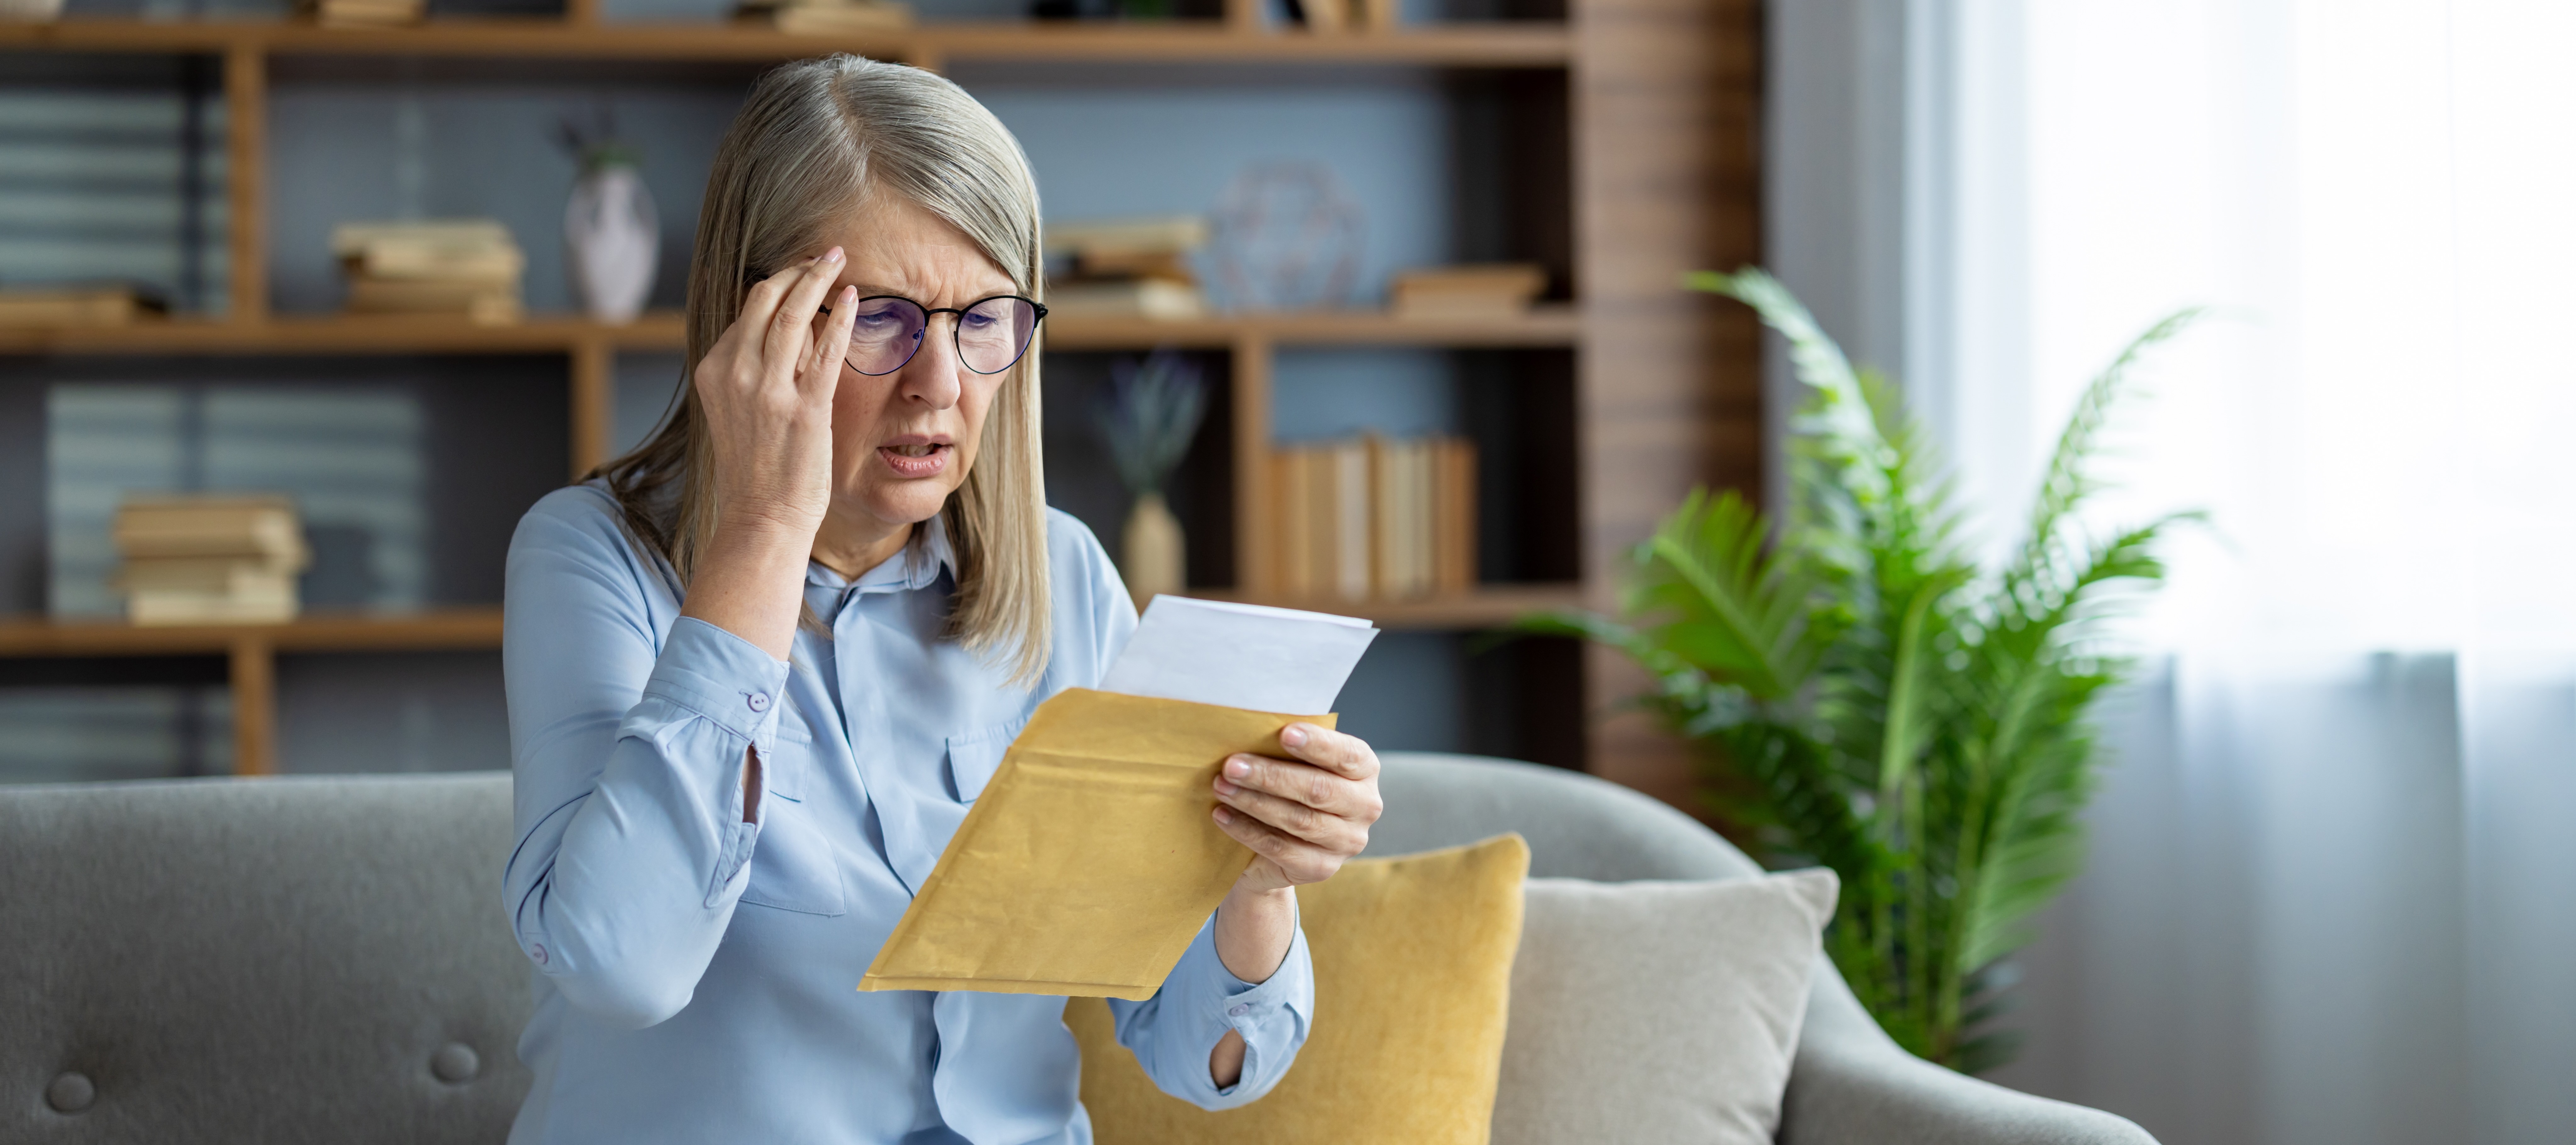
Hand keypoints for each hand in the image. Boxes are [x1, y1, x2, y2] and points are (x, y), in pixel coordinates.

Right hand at [690, 249, 857, 538]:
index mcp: (714, 370)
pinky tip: (854, 298)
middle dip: (797, 269)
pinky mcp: (804, 408)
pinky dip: (840, 317)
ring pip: (793, 315)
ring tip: (837, 259)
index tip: (800, 270)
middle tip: (823, 254)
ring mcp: (768, 390)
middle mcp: (735, 374)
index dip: (778, 284)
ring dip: (818, 279)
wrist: (762, 516)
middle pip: (766, 300)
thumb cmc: (756, 465)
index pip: (748, 310)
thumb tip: (783, 331)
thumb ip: (751, 369)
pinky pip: (825, 349)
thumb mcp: (737, 408)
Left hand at [1211, 723, 1383, 893]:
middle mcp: (1365, 806)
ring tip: (1221, 787)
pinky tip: (1222, 815)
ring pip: (1299, 820)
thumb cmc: (1287, 787)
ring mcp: (1348, 841)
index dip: (1317, 744)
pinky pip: (1281, 848)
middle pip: (1318, 789)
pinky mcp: (1323, 868)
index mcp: (1364, 770)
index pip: (1347, 755)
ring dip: (1254, 802)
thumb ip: (1286, 749)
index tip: (1284, 733)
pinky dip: (1247, 830)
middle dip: (1271, 776)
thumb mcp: (1294, 763)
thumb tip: (1249, 730)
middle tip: (1231, 765)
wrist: (1280, 847)